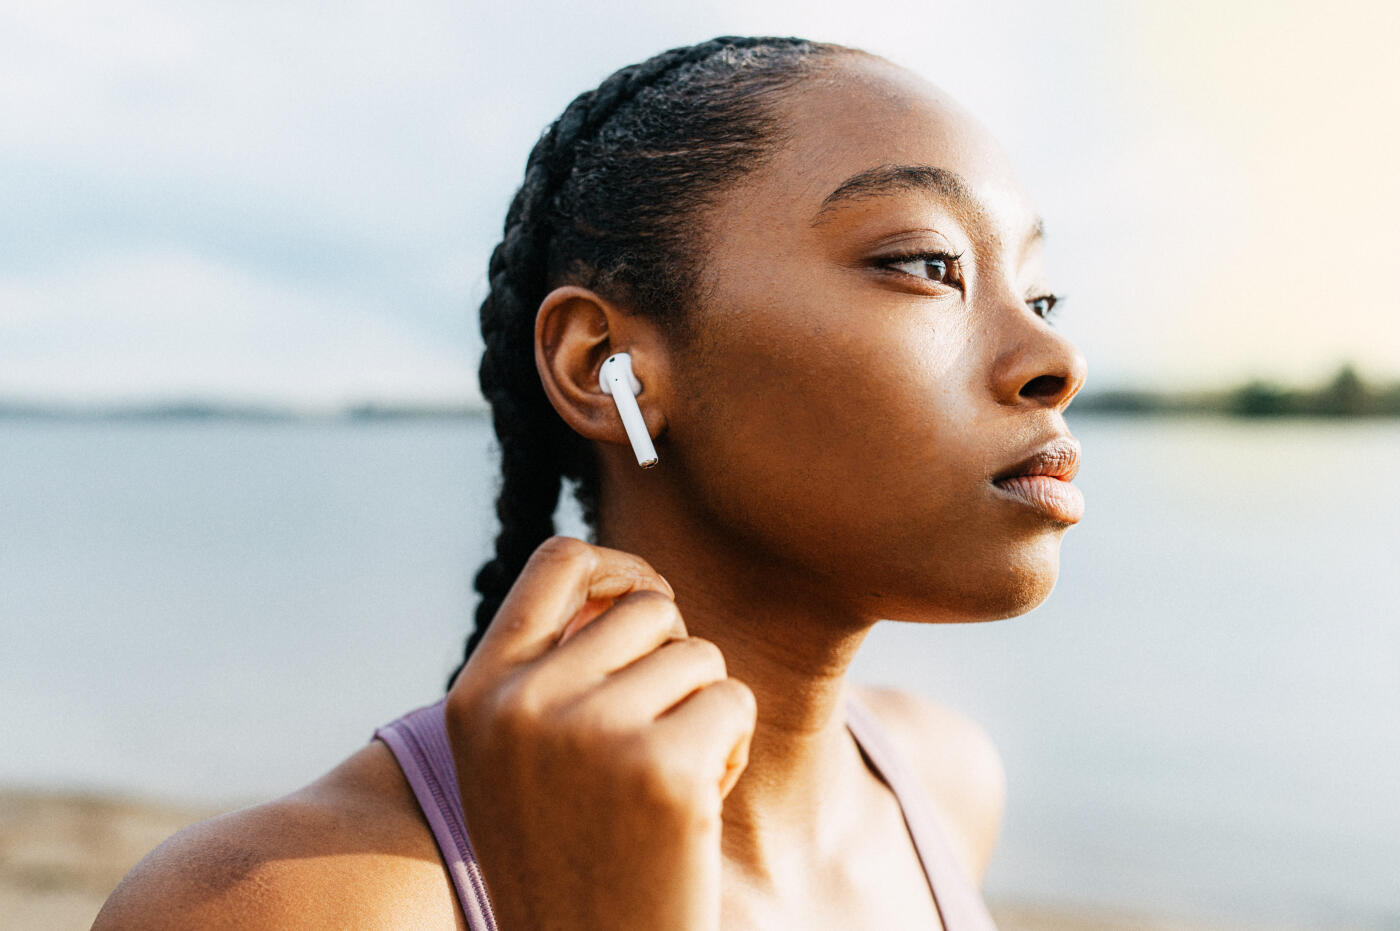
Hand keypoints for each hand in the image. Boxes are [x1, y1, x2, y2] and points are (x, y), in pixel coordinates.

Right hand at [444, 537, 755, 930]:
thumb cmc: (571, 858)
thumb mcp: (520, 761)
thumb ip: (549, 671)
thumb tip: (628, 582)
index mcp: (477, 696)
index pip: (557, 561)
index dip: (619, 566)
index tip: (651, 597)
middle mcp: (522, 705)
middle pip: (647, 607)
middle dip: (675, 656)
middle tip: (663, 728)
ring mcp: (590, 735)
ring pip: (698, 655)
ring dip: (704, 709)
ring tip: (670, 780)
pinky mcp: (663, 771)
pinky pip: (732, 700)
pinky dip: (731, 746)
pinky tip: (696, 808)